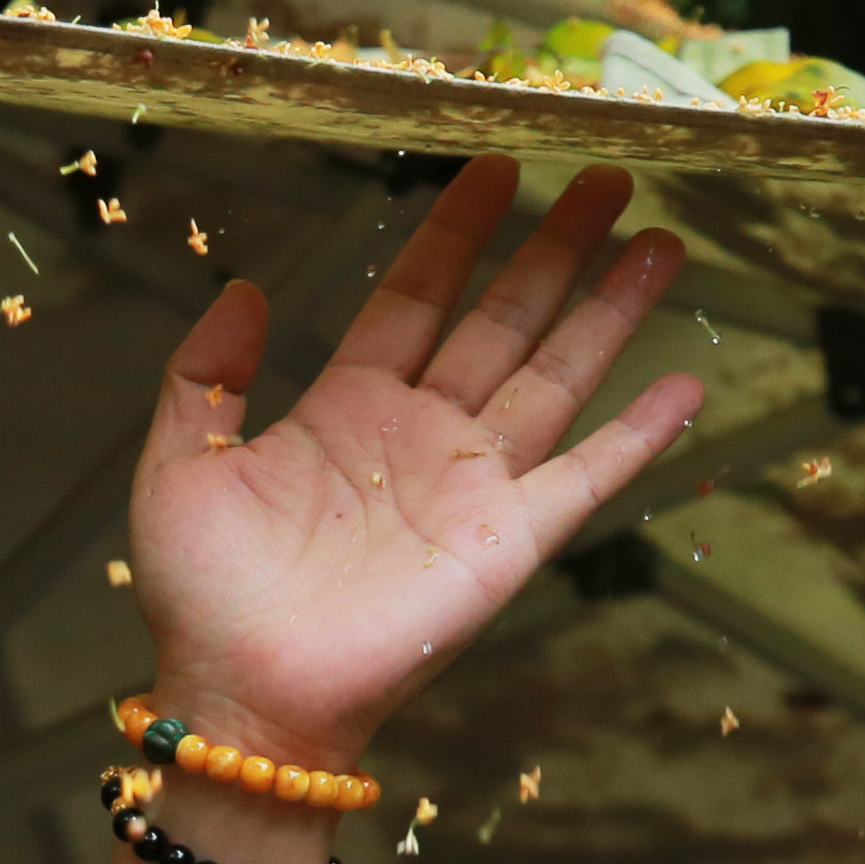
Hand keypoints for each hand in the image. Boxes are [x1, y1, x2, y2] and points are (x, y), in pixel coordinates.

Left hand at [121, 158, 706, 771]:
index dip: (455, 233)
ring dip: (610, 311)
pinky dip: (640, 435)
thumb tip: (243, 285)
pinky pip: (587, 477)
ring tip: (661, 243)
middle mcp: (422, 435)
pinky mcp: (509, 542)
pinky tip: (686, 386)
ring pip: (558, 376)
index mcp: (347, 408)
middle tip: (606, 179)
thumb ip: (205, 374)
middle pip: (504, 319)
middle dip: (555, 248)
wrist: (244, 696)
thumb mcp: (178, 465)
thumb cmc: (205, 598)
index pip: (414, 296)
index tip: (494, 167)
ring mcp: (473, 485)